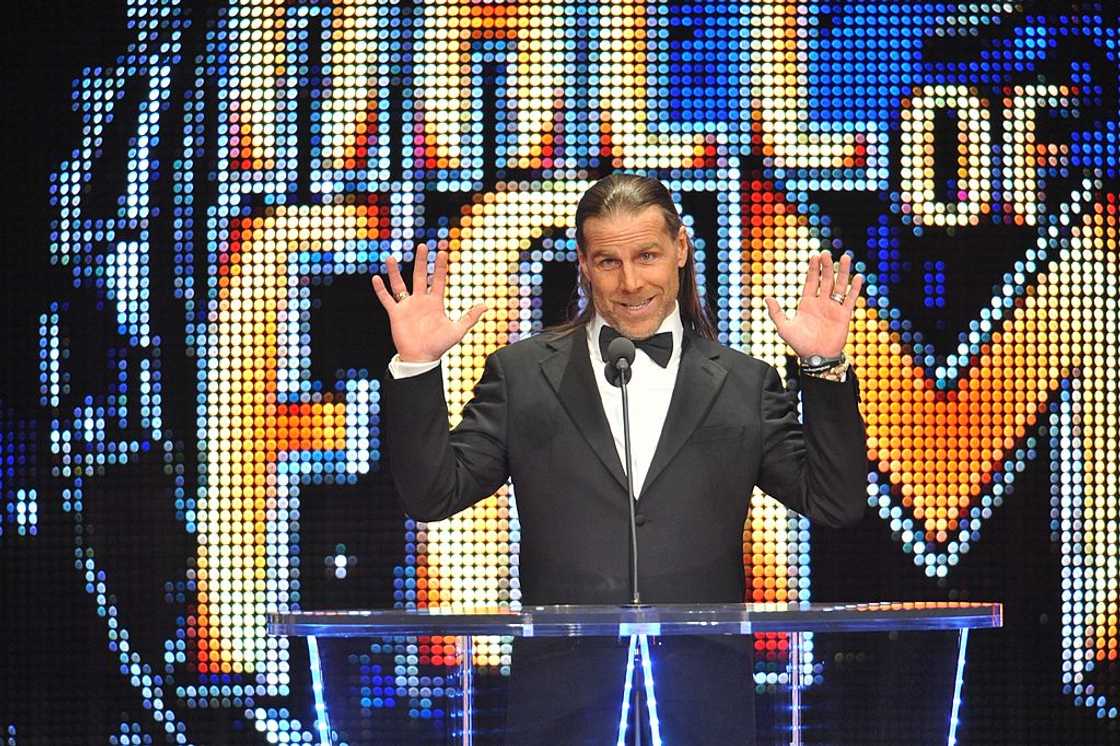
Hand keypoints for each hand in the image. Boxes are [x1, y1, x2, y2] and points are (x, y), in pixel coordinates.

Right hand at [371, 243, 487, 362]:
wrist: (421, 358)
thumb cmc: (439, 346)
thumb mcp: (457, 330)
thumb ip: (470, 317)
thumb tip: (486, 306)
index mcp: (435, 303)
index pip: (437, 280)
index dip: (439, 267)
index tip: (442, 252)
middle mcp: (420, 301)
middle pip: (419, 276)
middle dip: (421, 261)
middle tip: (422, 246)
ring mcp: (407, 306)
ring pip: (399, 285)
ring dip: (395, 272)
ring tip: (391, 258)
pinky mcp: (396, 314)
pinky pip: (386, 299)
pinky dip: (380, 289)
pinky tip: (376, 278)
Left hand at [764, 250, 863, 358]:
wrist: (816, 358)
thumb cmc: (799, 344)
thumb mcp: (784, 328)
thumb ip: (776, 313)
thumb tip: (767, 297)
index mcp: (807, 303)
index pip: (811, 281)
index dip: (813, 269)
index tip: (815, 256)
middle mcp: (821, 303)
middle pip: (825, 280)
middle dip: (826, 267)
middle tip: (826, 253)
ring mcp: (833, 308)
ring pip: (839, 286)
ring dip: (842, 272)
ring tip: (846, 258)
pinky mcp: (844, 315)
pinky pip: (850, 299)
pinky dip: (854, 289)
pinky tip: (857, 277)